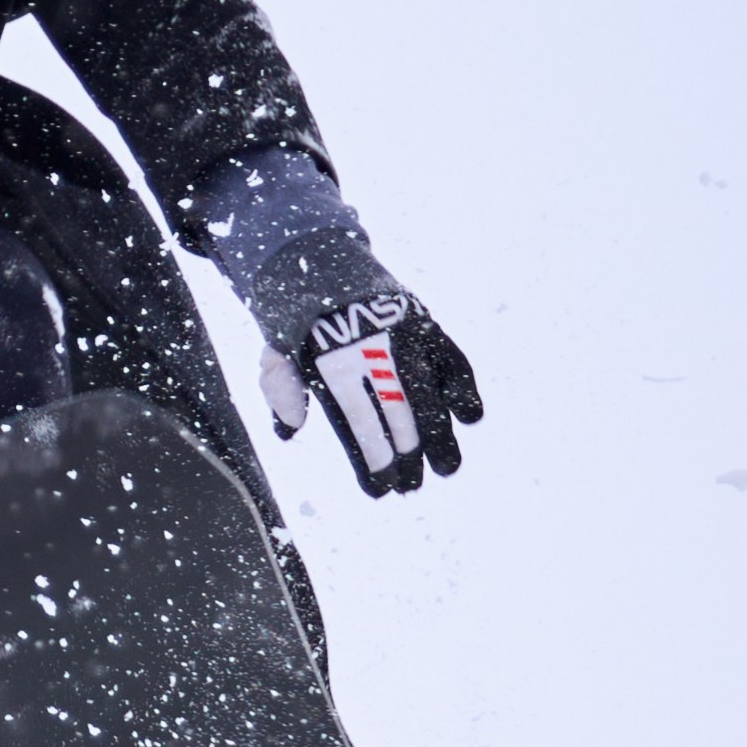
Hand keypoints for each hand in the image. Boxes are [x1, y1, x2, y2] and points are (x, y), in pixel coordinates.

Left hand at [251, 234, 483, 497]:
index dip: (371, 460)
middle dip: (408, 455)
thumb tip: (287, 431)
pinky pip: (449, 357)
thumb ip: (281, 388)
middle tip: (413, 487)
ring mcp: (401, 334)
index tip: (380, 491)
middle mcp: (370, 348)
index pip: (355, 422)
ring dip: (439, 433)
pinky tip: (469, 417)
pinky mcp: (423, 322)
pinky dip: (462, 386)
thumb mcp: (277, 348)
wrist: (318, 255)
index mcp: (329, 360)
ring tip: (448, 468)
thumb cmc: (297, 317)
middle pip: (396, 413)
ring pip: (427, 390)